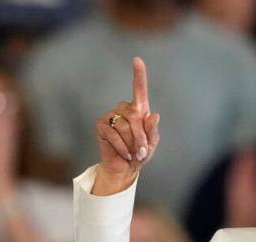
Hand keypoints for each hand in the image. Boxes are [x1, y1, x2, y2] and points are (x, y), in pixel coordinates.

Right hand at [94, 56, 160, 194]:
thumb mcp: (151, 144)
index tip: (137, 60)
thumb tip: (154, 115)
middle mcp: (124, 109)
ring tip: (133, 153)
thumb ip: (153, 131)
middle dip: (141, 137)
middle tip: (142, 151)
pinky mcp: (101, 126)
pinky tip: (125, 154)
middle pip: (134, 117)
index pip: (139, 90)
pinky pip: (114, 135)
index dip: (139, 75)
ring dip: (132, 144)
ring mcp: (111, 116)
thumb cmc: (140, 153)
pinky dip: (122, 148)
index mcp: (138, 110)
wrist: (124, 167)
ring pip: (124, 128)